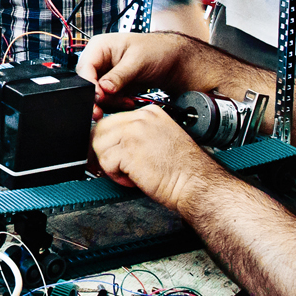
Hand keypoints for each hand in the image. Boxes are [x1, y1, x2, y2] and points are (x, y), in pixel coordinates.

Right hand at [75, 31, 191, 115]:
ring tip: (127, 102)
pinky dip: (116, 104)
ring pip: (96, 95)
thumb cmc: (156, 50)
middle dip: (97, 98)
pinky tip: (128, 101)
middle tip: (101, 111)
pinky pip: (107, 100)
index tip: (99, 97)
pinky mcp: (112, 86)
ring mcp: (105, 74)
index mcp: (99, 46)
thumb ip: (119, 75)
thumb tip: (104, 88)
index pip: (85, 67)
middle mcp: (99, 60)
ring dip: (110, 102)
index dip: (89, 84)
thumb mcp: (137, 61)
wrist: (172, 60)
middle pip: (86, 83)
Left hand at [91, 105, 215, 209]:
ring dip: (109, 164)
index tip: (110, 155)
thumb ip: (136, 135)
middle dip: (102, 151)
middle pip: (100, 130)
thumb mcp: (158, 140)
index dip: (108, 142)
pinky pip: (105, 162)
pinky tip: (133, 179)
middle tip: (113, 167)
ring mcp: (134, 132)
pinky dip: (115, 176)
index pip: (112, 120)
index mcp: (149, 113)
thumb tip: (110, 143)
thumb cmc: (181, 168)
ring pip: (99, 146)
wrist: (196, 182)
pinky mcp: (129, 150)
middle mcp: (140, 118)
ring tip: (129, 173)